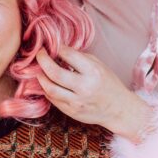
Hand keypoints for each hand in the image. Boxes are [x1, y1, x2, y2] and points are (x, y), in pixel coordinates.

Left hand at [35, 46, 150, 139]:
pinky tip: (48, 83)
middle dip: (42, 60)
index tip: (51, 45)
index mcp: (93, 71)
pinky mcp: (71, 112)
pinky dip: (47, 89)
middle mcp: (84, 87)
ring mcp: (77, 101)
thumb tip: (57, 49)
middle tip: (39, 54)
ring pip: (49, 88)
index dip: (57, 47)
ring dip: (41, 76)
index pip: (68, 55)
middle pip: (54, 72)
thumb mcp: (99, 65)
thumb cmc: (108, 83)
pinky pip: (52, 99)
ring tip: (40, 70)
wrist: (118, 109)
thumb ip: (79, 57)